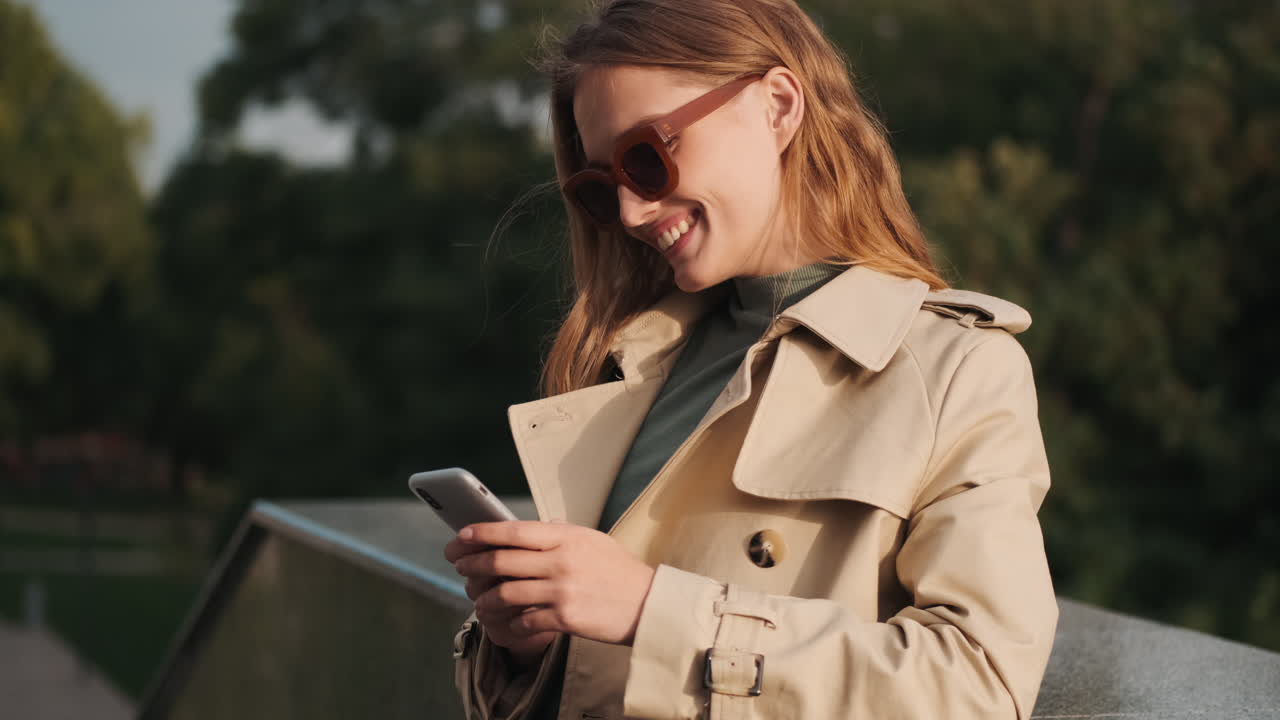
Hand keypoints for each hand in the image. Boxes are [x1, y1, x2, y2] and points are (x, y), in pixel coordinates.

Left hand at [445, 521, 656, 648]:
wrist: (649, 603)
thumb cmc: (619, 572)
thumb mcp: (592, 540)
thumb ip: (559, 534)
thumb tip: (523, 530)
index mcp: (566, 536)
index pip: (514, 530)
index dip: (482, 533)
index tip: (462, 535)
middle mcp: (561, 560)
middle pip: (501, 561)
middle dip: (472, 564)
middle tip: (460, 566)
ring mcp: (562, 590)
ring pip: (506, 593)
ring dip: (485, 598)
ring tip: (479, 600)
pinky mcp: (565, 618)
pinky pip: (524, 620)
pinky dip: (509, 623)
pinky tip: (505, 622)